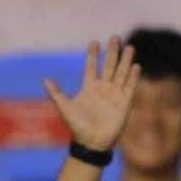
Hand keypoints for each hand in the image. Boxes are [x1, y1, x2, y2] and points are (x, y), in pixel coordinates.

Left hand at [45, 36, 140, 151]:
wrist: (92, 143)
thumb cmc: (77, 127)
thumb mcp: (64, 108)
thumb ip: (56, 93)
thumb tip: (45, 79)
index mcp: (88, 88)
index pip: (91, 66)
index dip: (93, 55)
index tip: (94, 42)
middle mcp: (102, 89)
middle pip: (108, 66)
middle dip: (112, 52)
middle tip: (115, 37)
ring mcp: (114, 95)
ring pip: (121, 73)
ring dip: (125, 60)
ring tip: (130, 47)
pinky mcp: (124, 103)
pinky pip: (130, 87)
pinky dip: (133, 76)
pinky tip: (135, 65)